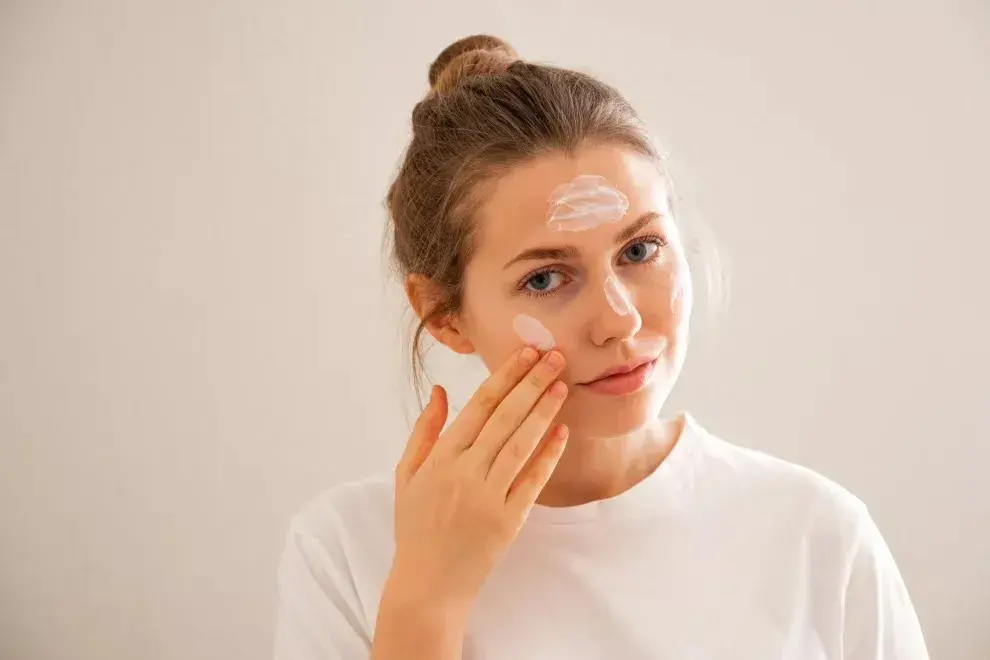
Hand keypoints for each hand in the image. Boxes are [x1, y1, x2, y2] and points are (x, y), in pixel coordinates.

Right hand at [387, 347, 568, 610]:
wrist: (428, 584)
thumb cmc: (415, 526)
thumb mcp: (407, 476)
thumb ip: (424, 431)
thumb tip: (440, 390)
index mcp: (440, 458)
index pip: (478, 406)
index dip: (504, 377)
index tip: (524, 353)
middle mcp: (465, 473)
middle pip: (505, 418)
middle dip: (532, 383)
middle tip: (555, 356)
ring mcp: (488, 497)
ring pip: (522, 444)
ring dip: (544, 412)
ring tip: (562, 385)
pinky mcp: (509, 520)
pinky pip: (533, 481)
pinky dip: (549, 455)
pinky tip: (563, 432)